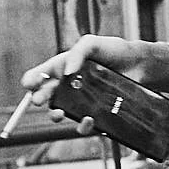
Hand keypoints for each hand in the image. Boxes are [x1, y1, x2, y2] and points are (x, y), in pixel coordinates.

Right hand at [21, 36, 151, 130]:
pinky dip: (83, 125)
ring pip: (61, 113)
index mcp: (62, 68)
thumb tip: (67, 72)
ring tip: (58, 113)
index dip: (31, 80)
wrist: (139, 64)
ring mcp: (81, 100)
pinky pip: (84, 124)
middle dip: (39, 99)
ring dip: (55, 115)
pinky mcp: (96, 112)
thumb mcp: (93, 43)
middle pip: (46, 96)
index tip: (29, 84)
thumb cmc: (113, 50)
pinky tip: (88, 119)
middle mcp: (68, 86)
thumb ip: (78, 52)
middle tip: (39, 100)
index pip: (40, 75)